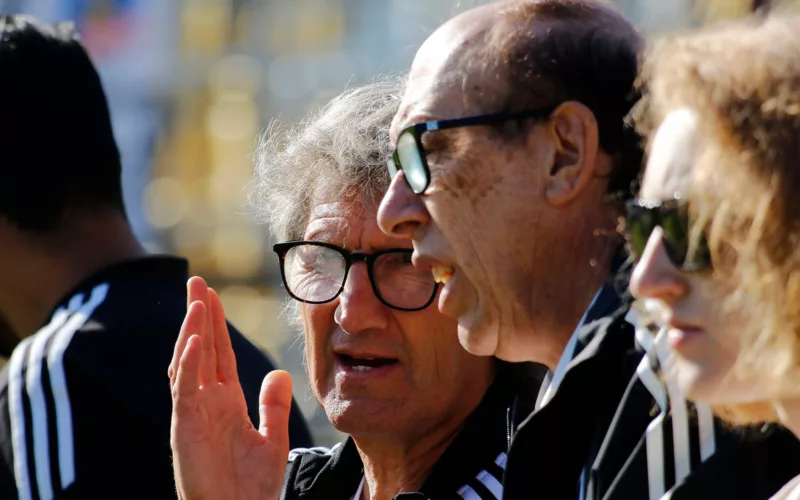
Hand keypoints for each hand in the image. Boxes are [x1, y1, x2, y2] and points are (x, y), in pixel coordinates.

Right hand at [169, 276, 291, 499]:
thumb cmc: (252, 488)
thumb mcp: (272, 440)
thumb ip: (274, 406)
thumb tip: (281, 373)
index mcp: (225, 403)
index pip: (219, 354)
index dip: (215, 324)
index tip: (212, 295)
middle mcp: (205, 403)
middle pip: (200, 349)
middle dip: (198, 316)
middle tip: (196, 282)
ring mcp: (193, 414)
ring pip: (188, 362)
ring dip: (192, 330)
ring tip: (197, 300)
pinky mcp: (186, 429)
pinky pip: (184, 390)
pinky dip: (189, 363)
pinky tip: (195, 338)